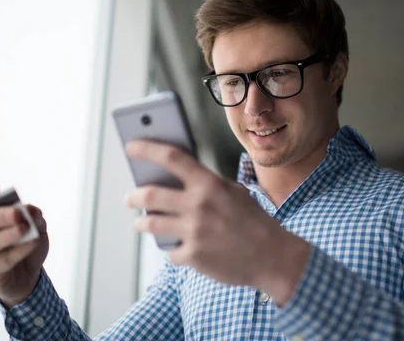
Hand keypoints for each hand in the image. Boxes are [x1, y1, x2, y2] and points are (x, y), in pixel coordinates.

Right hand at [0, 182, 48, 307]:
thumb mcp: (38, 226)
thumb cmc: (27, 243)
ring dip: (7, 234)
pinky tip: (31, 243)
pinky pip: (2, 260)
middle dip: (0, 216)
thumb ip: (34, 216)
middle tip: (17, 213)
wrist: (29, 274)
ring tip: (24, 229)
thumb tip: (30, 210)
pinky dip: (18, 251)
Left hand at [124, 141, 310, 303]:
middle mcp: (198, 205)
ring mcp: (194, 231)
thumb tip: (174, 180)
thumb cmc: (253, 221)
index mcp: (209, 184)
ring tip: (142, 221)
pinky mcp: (194, 256)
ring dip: (142, 222)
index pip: (171, 157)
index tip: (131, 146)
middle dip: (134, 196)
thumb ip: (206, 185)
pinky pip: (171, 252)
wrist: (273, 257)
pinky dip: (174, 250)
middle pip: (151, 194)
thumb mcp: (234, 192)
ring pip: (151, 223)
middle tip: (130, 197)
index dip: (147, 149)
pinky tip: (181, 248)